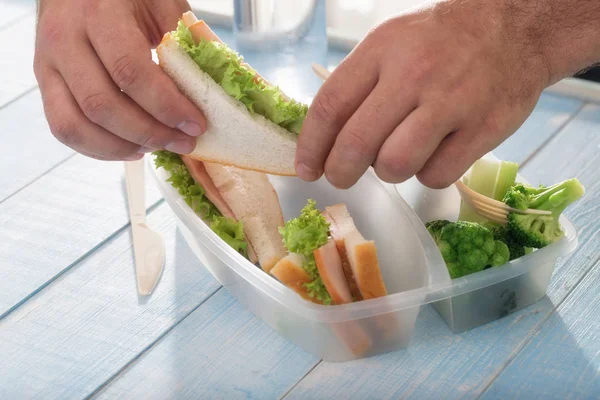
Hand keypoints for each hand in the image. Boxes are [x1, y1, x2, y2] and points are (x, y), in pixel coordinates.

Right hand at [34, 0, 205, 160]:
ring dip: (121, 147)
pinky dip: (98, 148)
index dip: (166, 106)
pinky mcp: (45, 83)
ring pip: (75, 124)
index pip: (131, 72)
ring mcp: (48, 63)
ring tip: (157, 148)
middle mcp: (65, 39)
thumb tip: (213, 89)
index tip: (195, 124)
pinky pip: (64, 127)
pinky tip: (130, 147)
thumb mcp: (161, 5)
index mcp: (99, 14)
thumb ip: (184, 43)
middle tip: (183, 142)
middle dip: (149, 133)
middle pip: (102, 105)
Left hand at [295, 1, 550, 188]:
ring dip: (388, 171)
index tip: (306, 168)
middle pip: (357, 144)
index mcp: (382, 51)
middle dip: (340, 171)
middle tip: (341, 177)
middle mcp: (413, 75)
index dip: (311, 146)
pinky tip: (433, 154)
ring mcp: (450, 104)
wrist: (513, 30)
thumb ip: (356, 85)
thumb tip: (325, 138)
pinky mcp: (482, 130)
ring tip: (398, 155)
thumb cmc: (440, 42)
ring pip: (394, 165)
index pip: (330, 107)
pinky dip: (426, 174)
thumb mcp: (389, 44)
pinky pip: (435, 176)